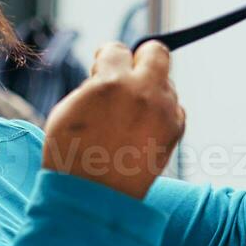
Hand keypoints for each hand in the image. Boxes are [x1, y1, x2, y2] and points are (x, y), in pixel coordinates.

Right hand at [41, 41, 186, 198]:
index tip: (102, 68)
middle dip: (141, 59)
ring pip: (165, 83)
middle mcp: (143, 91)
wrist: (93, 197)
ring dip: (150, 91)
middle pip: (156, 52)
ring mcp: (164, 110)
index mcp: (110, 82)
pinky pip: (173, 107)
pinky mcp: (176, 130)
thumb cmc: (72, 155)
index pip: (117, 49)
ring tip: (128, 118)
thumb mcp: (69, 108)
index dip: (107, 59)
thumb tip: (109, 71)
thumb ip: (94, 83)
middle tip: (127, 77)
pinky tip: (141, 131)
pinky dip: (160, 113)